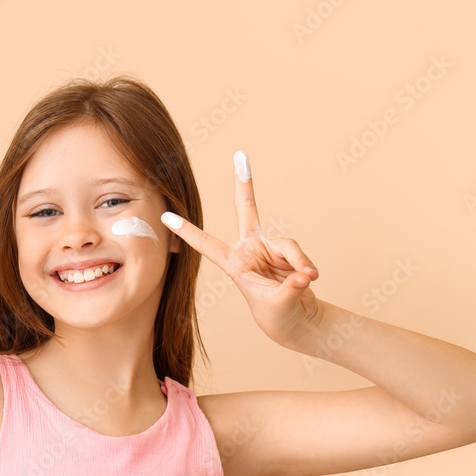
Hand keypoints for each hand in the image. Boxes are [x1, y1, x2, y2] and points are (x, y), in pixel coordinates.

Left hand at [160, 150, 321, 347]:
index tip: (165, 216)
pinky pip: (299, 253)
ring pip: (288, 245)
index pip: (206, 244)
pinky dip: (306, 266)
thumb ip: (290, 289)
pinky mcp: (289, 251)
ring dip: (299, 263)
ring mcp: (270, 247)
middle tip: (240, 155)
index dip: (186, 231)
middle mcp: (250, 250)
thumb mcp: (279, 306)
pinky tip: (310, 279)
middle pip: (246, 209)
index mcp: (235, 264)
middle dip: (244, 183)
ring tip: (306, 280)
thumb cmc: (277, 316)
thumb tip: (305, 275)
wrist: (295, 320)